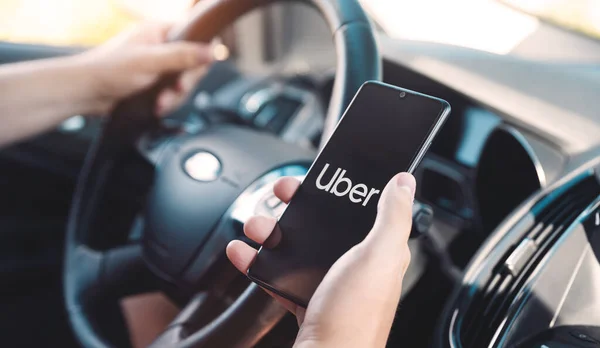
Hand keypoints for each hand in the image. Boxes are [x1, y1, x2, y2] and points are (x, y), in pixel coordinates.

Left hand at [76, 22, 213, 115]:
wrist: (85, 93)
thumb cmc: (108, 70)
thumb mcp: (149, 62)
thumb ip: (182, 56)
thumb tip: (212, 51)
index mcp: (160, 31)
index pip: (196, 37)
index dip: (201, 55)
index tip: (196, 70)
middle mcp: (161, 46)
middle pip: (193, 64)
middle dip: (184, 83)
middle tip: (175, 90)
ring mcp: (158, 65)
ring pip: (183, 82)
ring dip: (174, 97)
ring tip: (159, 103)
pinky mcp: (154, 83)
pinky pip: (173, 93)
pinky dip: (167, 102)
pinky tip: (156, 106)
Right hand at [226, 173, 415, 346]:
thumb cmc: (354, 318)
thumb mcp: (378, 257)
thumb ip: (393, 217)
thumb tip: (404, 182)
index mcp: (378, 253)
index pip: (363, 208)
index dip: (342, 189)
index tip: (321, 176)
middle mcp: (354, 266)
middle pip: (324, 223)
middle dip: (297, 205)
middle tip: (280, 194)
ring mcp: (328, 283)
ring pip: (297, 245)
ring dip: (271, 230)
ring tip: (256, 225)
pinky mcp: (305, 299)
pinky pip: (278, 273)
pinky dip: (258, 261)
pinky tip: (243, 252)